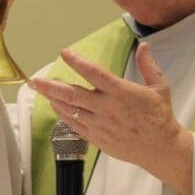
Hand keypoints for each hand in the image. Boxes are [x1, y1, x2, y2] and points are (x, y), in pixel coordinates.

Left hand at [28, 42, 192, 194]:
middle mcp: (106, 108)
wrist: (160, 148)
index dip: (77, 62)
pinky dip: (63, 115)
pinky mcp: (97, 138)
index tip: (64, 53)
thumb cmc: (160, 116)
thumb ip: (148, 65)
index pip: (94, 73)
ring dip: (53, 100)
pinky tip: (57, 108)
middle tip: (35, 81)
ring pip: (70, 111)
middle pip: (72, 94)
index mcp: (121, 92)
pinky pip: (75, 125)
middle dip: (50, 87)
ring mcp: (99, 125)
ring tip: (41, 91)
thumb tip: (143, 45)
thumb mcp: (160, 87)